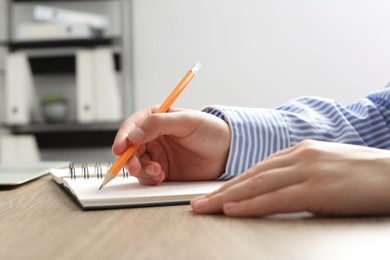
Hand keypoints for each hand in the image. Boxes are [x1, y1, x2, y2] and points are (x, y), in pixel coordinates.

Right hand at [112, 106, 230, 184]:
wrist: (227, 152)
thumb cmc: (210, 130)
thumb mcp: (187, 121)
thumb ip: (159, 124)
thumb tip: (134, 134)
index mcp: (155, 119)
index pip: (131, 127)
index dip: (123, 137)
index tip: (120, 149)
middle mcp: (152, 137)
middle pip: (130, 149)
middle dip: (130, 159)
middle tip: (136, 167)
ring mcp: (157, 155)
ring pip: (136, 164)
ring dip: (142, 170)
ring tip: (158, 171)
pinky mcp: (163, 171)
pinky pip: (147, 177)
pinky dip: (150, 178)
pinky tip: (161, 176)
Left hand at [191, 140, 389, 216]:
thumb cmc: (362, 175)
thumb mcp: (324, 168)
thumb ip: (299, 175)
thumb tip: (277, 189)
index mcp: (300, 152)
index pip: (257, 168)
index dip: (233, 182)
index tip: (215, 193)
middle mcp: (299, 157)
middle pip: (250, 176)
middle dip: (221, 191)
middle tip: (198, 201)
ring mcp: (307, 170)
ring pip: (257, 185)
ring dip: (227, 198)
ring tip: (204, 207)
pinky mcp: (317, 188)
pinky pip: (276, 198)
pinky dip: (251, 204)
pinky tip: (232, 210)